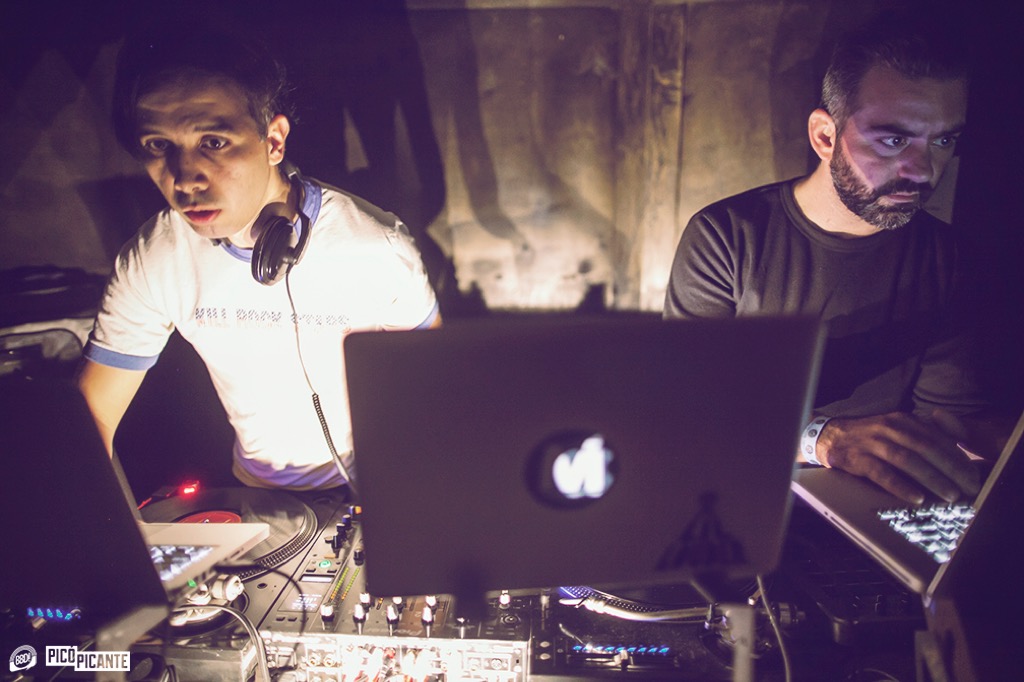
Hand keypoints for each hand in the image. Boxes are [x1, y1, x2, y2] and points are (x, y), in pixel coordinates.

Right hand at [817, 411, 981, 503]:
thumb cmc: (868, 438)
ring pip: (908, 460)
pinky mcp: (857, 459)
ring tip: (950, 495)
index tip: (972, 474)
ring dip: (932, 478)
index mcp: (902, 420)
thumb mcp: (894, 428)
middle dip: (951, 469)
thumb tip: (954, 450)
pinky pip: (883, 474)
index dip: (957, 456)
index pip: (936, 437)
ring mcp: (872, 443)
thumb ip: (920, 435)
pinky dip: (901, 486)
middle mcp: (889, 428)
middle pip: (926, 448)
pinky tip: (917, 498)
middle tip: (968, 487)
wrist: (828, 436)